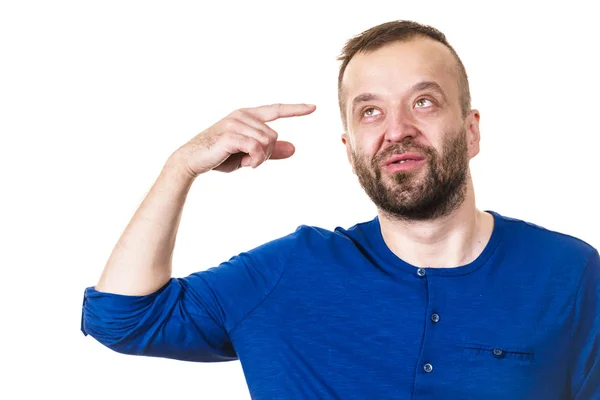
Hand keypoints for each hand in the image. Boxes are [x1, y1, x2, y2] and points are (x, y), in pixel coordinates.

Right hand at [172, 103, 315, 177]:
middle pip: (273, 135)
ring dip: (259, 159)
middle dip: (265, 154)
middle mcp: (242, 115)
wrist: (193, 161)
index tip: (314, 107)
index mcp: (247, 115)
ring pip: (267, 142)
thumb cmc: (220, 156)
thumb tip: (294, 148)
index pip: (276, 109)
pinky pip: (257, 148)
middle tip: (249, 161)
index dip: (296, 109)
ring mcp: (235, 123)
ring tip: (243, 161)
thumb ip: (271, 151)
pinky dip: (255, 160)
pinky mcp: (230, 135)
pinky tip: (244, 163)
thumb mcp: (249, 154)